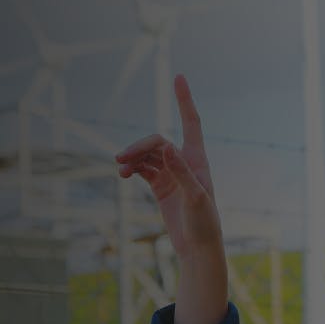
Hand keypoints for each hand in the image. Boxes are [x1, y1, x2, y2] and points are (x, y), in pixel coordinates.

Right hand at [115, 74, 218, 256]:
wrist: (199, 248)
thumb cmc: (204, 224)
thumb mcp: (195, 198)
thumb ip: (182, 172)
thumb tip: (167, 147)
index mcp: (198, 160)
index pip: (191, 122)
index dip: (184, 99)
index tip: (178, 76)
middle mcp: (184, 162)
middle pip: (157, 141)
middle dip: (139, 146)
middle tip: (121, 158)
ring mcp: (171, 174)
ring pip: (147, 155)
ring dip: (132, 158)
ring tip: (120, 168)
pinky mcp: (161, 186)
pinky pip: (143, 169)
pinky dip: (132, 168)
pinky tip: (123, 174)